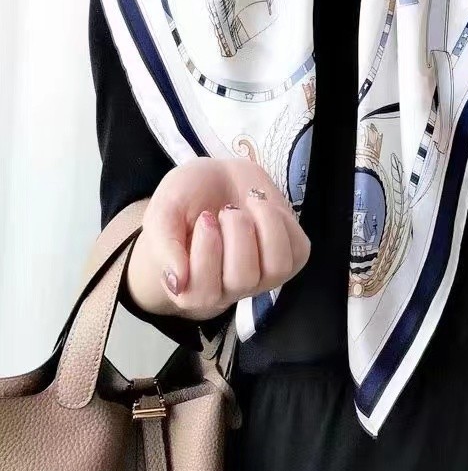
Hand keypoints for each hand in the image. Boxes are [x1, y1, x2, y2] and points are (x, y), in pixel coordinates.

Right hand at [126, 157, 309, 321]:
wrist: (216, 178)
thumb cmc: (187, 198)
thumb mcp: (164, 209)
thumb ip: (164, 244)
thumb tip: (177, 282)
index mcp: (192, 285)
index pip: (202, 292)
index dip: (207, 252)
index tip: (205, 217)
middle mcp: (229, 288)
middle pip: (242, 280)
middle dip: (237, 234)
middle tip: (227, 210)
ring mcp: (263, 276)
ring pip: (277, 268)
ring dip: (267, 228)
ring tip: (252, 205)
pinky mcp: (290, 257)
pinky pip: (299, 252)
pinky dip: (285, 223)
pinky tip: (266, 209)